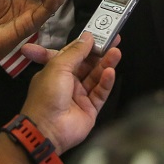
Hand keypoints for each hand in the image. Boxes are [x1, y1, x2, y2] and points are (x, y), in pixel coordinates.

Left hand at [18, 32, 119, 153]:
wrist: (46, 130)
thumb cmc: (47, 94)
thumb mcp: (58, 67)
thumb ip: (76, 52)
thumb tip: (88, 36)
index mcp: (56, 71)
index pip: (72, 53)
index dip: (84, 43)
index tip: (97, 33)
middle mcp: (68, 82)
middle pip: (87, 64)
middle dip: (100, 52)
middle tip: (115, 39)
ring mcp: (80, 96)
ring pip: (96, 76)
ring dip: (106, 64)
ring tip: (117, 52)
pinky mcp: (91, 109)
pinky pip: (100, 92)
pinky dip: (106, 82)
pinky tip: (111, 72)